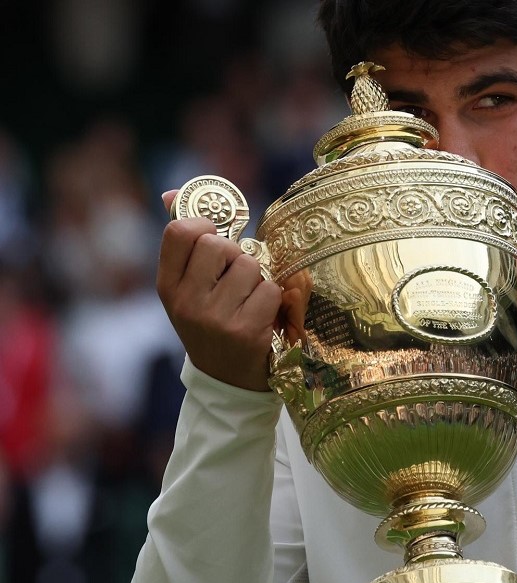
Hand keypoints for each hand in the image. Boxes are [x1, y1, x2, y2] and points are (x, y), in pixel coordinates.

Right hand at [157, 190, 280, 390]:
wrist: (227, 382)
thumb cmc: (211, 323)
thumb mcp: (188, 289)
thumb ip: (184, 244)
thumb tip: (170, 192)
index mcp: (167, 287)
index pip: (179, 232)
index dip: (204, 225)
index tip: (214, 237)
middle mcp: (186, 302)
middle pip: (220, 244)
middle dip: (236, 255)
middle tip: (236, 278)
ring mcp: (215, 318)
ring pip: (250, 265)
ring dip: (258, 278)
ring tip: (249, 300)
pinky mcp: (245, 331)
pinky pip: (270, 290)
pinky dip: (274, 299)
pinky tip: (263, 316)